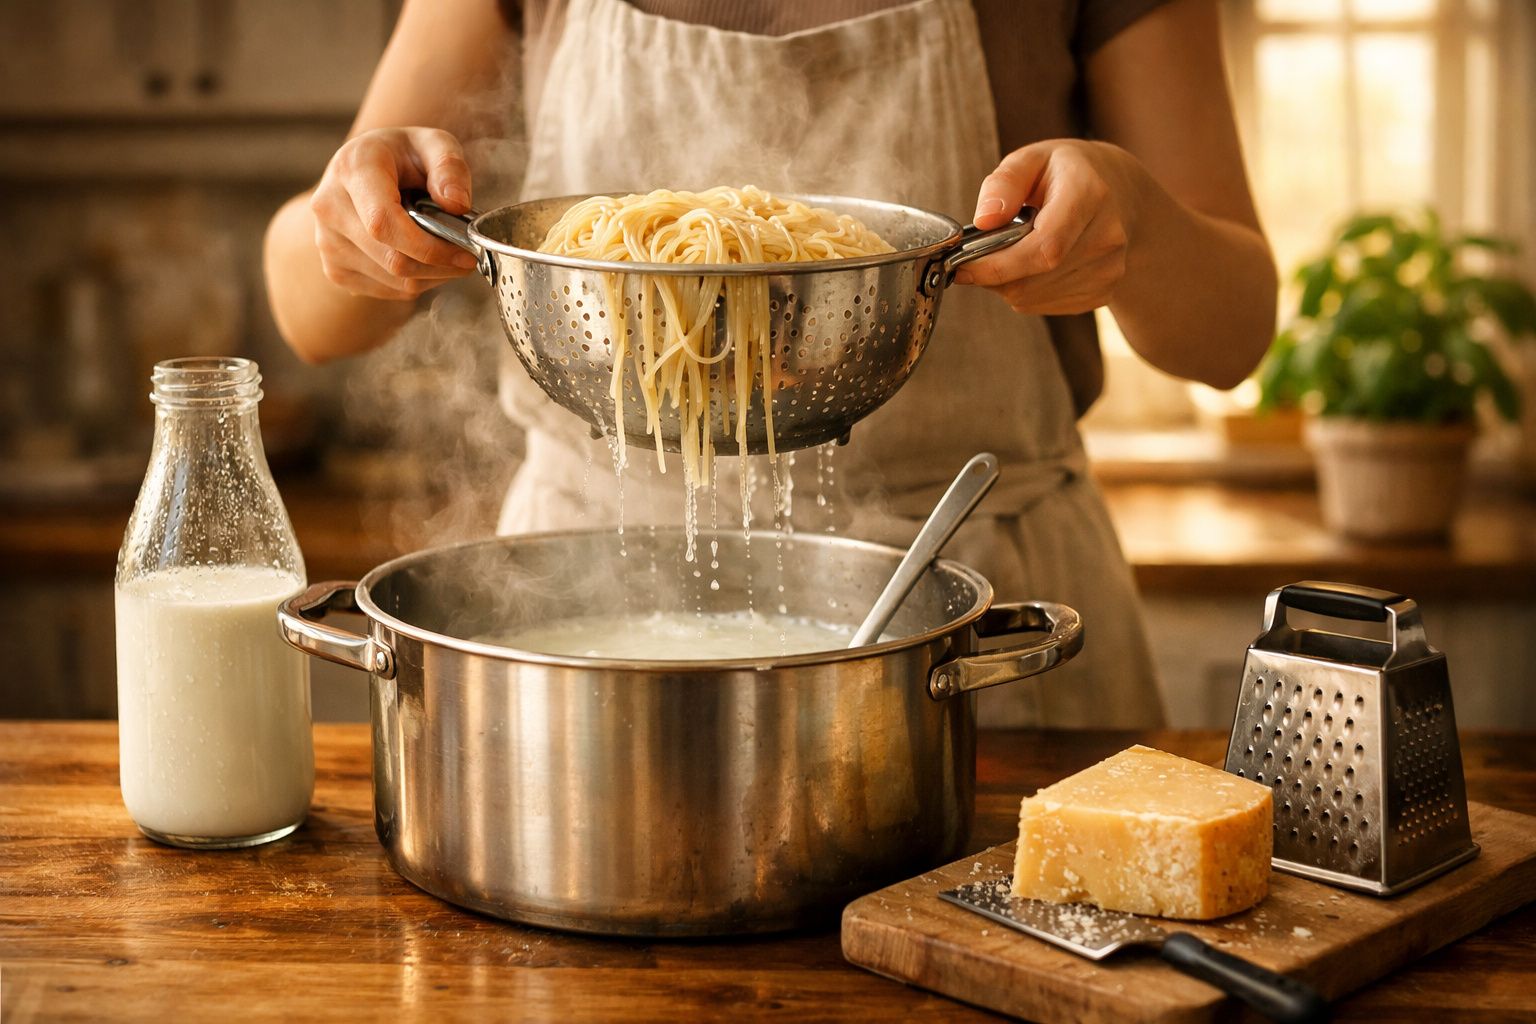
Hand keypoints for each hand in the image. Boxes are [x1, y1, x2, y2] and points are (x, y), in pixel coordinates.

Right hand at [309, 127, 479, 301]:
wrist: (363, 170)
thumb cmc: (402, 155)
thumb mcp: (433, 144)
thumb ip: (450, 167)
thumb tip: (456, 204)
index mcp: (352, 170)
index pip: (383, 223)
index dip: (429, 248)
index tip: (465, 254)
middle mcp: (329, 207)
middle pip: (392, 259)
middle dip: (440, 266)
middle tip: (467, 258)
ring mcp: (327, 242)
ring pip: (393, 280)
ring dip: (431, 276)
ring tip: (446, 254)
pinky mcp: (334, 268)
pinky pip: (386, 290)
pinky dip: (414, 282)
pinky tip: (422, 260)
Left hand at [955, 140, 1141, 315]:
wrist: (1122, 194)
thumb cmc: (1067, 173)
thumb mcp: (1033, 158)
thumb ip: (1004, 182)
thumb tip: (983, 220)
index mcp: (1090, 196)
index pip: (1044, 248)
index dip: (998, 265)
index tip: (962, 266)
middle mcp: (1107, 237)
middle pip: (1033, 279)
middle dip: (994, 273)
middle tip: (982, 253)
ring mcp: (1109, 270)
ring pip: (1032, 298)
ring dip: (1009, 282)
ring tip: (1015, 250)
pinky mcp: (1103, 293)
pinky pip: (1044, 306)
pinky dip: (1026, 291)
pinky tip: (1034, 264)